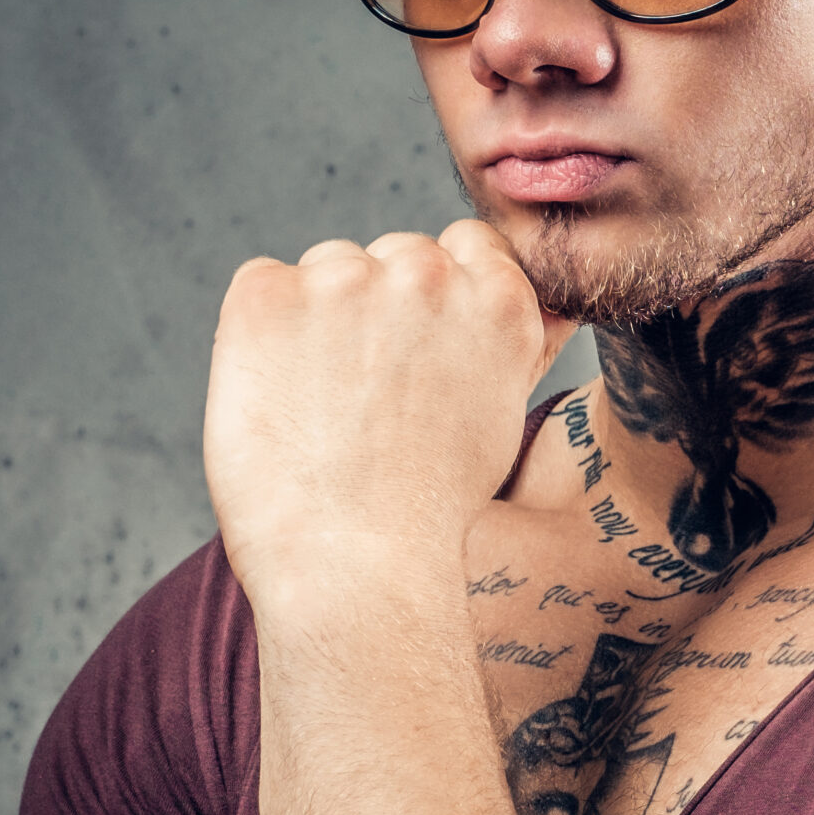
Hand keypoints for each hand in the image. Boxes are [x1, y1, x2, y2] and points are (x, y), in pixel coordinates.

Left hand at [203, 220, 574, 609]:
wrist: (357, 567)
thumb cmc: (429, 511)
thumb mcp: (502, 417)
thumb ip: (521, 346)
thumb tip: (556, 304)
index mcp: (496, 298)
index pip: (465, 248)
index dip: (436, 304)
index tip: (419, 357)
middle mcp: (426, 273)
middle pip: (392, 256)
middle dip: (375, 312)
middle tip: (367, 402)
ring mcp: (343, 278)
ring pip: (326, 270)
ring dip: (318, 322)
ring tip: (325, 414)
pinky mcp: (267, 295)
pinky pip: (259, 288)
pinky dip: (258, 338)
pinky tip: (281, 404)